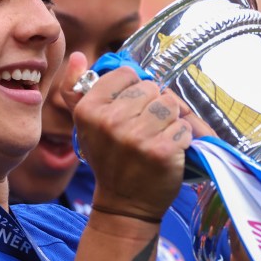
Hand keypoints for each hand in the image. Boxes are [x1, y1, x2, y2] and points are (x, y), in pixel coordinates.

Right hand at [64, 52, 190, 221]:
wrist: (124, 204)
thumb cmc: (109, 160)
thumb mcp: (86, 125)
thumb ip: (77, 88)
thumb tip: (79, 56)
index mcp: (89, 109)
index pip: (127, 74)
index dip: (133, 90)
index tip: (129, 110)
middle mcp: (111, 121)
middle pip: (151, 88)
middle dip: (153, 105)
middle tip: (144, 129)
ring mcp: (137, 137)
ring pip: (170, 104)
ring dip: (170, 120)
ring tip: (157, 137)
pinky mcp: (162, 151)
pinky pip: (183, 126)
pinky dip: (181, 138)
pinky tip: (167, 151)